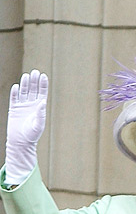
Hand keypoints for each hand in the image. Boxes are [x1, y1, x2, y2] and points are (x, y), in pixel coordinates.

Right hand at [5, 69, 48, 184]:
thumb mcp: (38, 124)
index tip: (43, 76)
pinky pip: (14, 98)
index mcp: (39, 108)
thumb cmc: (32, 135)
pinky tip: (17, 86)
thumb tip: (42, 102)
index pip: (42, 93)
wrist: (21, 142)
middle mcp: (31, 105)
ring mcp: (22, 106)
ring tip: (27, 76)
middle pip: (32, 90)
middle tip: (35, 72)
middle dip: (34, 81)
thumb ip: (40, 113)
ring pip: (23, 92)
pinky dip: (15, 92)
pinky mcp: (13, 109)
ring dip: (25, 84)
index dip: (43, 84)